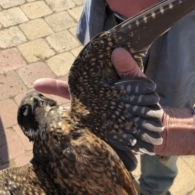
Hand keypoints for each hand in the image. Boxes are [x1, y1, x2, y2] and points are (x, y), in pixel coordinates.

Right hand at [34, 48, 162, 159]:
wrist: (157, 127)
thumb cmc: (147, 102)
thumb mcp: (138, 82)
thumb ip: (128, 68)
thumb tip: (116, 50)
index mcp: (95, 94)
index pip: (71, 88)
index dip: (54, 86)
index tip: (36, 84)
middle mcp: (92, 109)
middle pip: (69, 106)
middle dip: (53, 107)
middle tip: (38, 104)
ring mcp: (95, 124)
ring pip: (75, 124)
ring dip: (64, 126)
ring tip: (50, 129)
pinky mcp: (101, 139)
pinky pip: (87, 138)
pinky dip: (78, 140)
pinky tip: (69, 143)